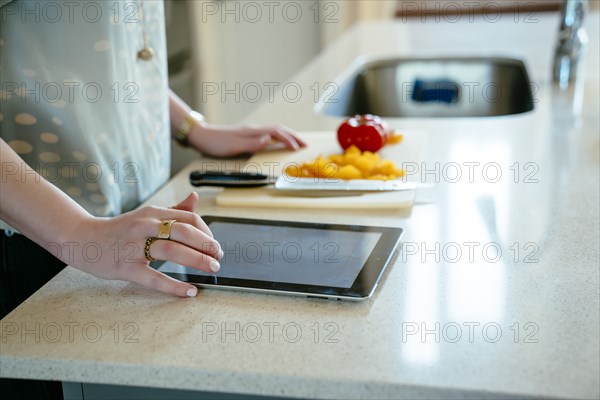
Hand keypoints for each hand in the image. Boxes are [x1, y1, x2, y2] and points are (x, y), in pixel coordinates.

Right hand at [62, 193, 220, 296]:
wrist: (81, 238)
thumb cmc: (120, 229)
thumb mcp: (146, 215)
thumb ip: (173, 209)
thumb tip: (195, 197)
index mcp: (153, 213)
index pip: (189, 218)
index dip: (207, 231)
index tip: (214, 244)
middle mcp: (145, 226)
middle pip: (184, 232)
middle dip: (207, 245)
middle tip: (219, 256)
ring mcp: (134, 246)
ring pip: (172, 250)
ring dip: (197, 260)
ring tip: (212, 269)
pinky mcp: (126, 267)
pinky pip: (154, 278)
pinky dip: (175, 286)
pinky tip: (190, 291)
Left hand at [188, 123, 306, 156]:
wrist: (201, 136)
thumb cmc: (216, 143)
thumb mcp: (234, 145)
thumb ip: (252, 143)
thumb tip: (270, 139)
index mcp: (253, 132)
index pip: (277, 133)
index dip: (289, 140)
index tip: (299, 148)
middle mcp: (254, 130)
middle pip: (279, 129)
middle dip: (294, 136)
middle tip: (306, 145)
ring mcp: (251, 132)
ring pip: (275, 131)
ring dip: (287, 136)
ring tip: (297, 143)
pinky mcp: (247, 136)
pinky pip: (268, 135)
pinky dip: (278, 138)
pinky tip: (278, 142)